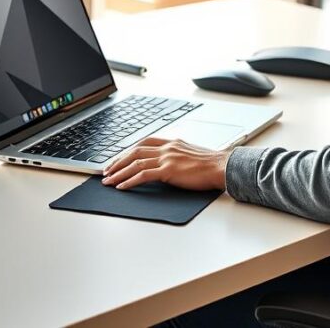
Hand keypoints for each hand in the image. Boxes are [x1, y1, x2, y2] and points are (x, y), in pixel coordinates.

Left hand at [101, 137, 229, 190]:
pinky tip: (122, 187)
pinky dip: (130, 181)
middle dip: (117, 161)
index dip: (127, 150)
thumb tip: (168, 163)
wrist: (222, 166)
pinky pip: (143, 175)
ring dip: (119, 172)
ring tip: (108, 181)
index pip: (143, 142)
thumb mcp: (190, 153)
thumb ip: (177, 155)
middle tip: (106, 171)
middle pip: (134, 151)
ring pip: (135, 163)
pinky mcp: (169, 170)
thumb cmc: (211, 164)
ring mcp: (167, 158)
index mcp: (171, 142)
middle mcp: (167, 147)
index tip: (118, 158)